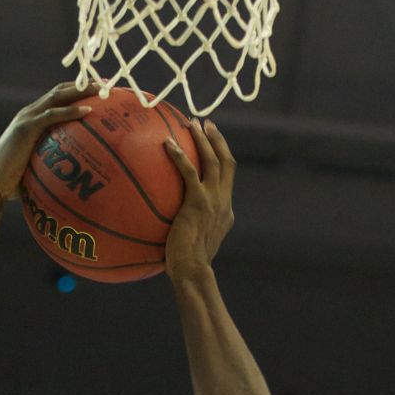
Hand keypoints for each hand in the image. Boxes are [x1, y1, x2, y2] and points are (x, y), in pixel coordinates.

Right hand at [0, 80, 95, 204]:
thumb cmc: (13, 183)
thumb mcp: (36, 168)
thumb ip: (52, 165)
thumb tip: (73, 179)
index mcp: (31, 120)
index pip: (56, 98)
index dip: (76, 91)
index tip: (98, 92)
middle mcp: (29, 114)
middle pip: (59, 91)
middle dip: (83, 85)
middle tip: (106, 85)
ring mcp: (27, 118)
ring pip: (57, 96)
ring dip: (80, 91)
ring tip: (101, 90)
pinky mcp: (26, 127)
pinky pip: (52, 115)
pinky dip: (70, 111)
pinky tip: (88, 110)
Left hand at [163, 118, 234, 280]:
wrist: (193, 271)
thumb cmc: (187, 265)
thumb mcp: (194, 244)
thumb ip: (188, 230)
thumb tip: (169, 228)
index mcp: (225, 212)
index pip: (227, 179)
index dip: (221, 159)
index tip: (212, 145)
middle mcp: (224, 202)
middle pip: (227, 162)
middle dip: (218, 140)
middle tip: (207, 124)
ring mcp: (213, 201)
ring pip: (213, 161)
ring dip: (203, 140)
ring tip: (192, 124)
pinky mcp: (198, 202)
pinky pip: (189, 171)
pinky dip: (179, 155)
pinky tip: (166, 144)